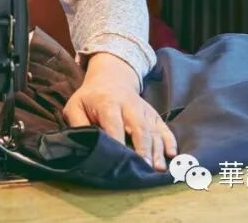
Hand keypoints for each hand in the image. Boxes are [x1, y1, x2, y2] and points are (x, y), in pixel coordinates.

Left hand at [63, 52, 176, 171]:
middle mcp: (130, 106)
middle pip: (139, 128)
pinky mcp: (154, 115)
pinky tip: (172, 155)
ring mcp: (144, 111)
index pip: (114, 124)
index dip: (118, 142)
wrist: (111, 78)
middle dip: (142, 149)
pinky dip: (170, 141)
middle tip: (144, 168)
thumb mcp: (75, 106)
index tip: (119, 160)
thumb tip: (82, 143)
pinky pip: (165, 128)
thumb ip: (77, 123)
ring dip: (157, 149)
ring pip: (154, 130)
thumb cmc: (90, 98)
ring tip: (158, 168)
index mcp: (108, 103)